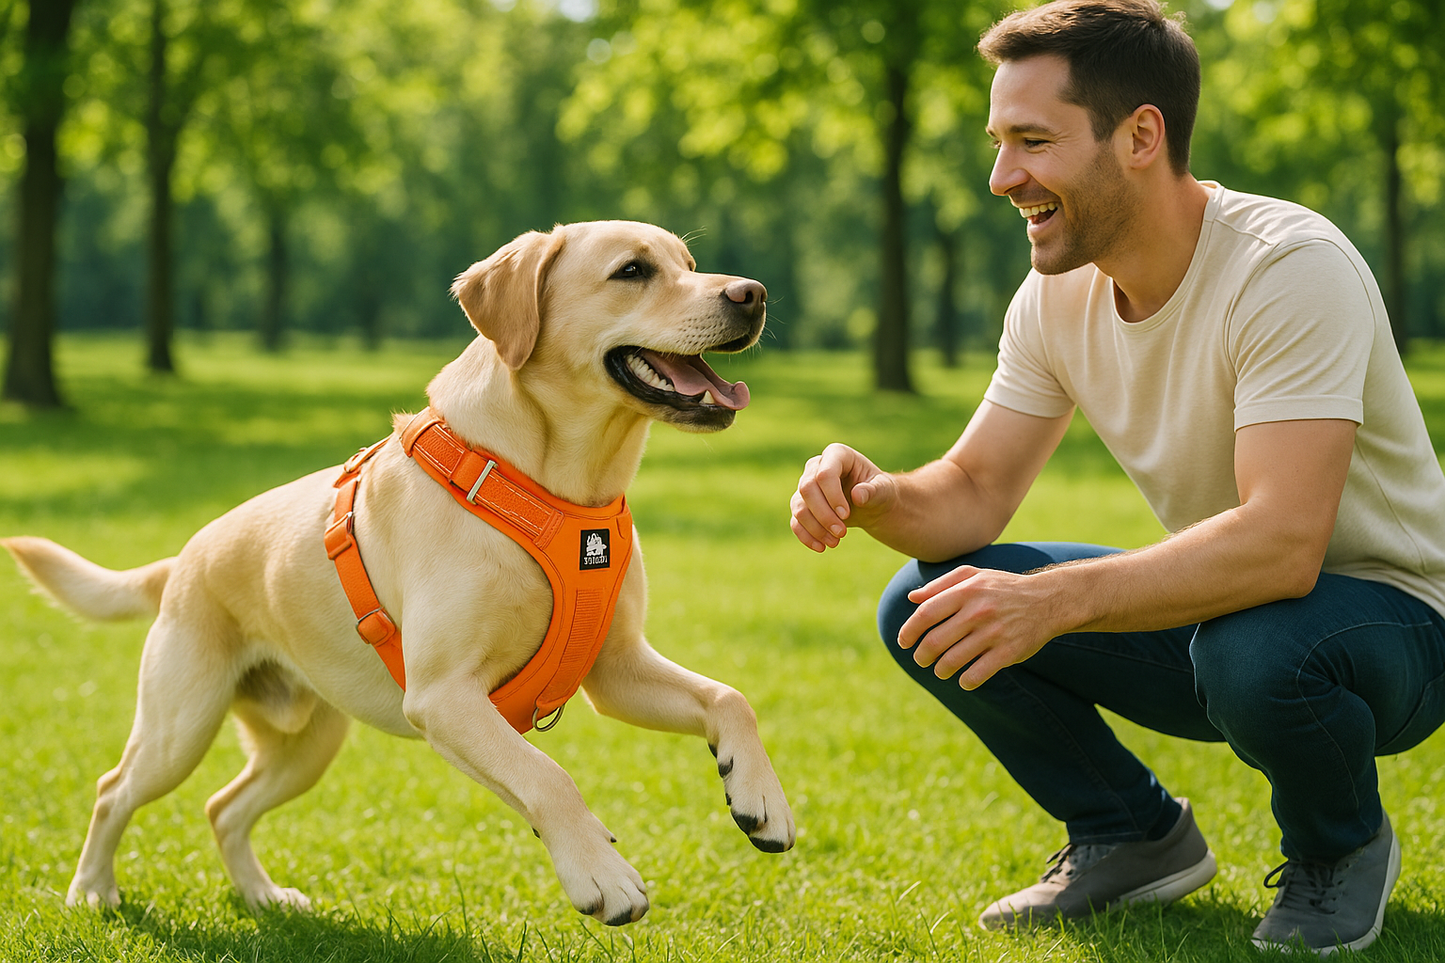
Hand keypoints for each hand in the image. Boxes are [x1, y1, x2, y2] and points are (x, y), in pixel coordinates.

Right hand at [790, 444, 896, 551]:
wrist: (872, 504)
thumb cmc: (879, 491)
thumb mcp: (883, 490)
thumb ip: (873, 490)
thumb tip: (857, 496)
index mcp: (837, 455)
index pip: (825, 473)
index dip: (832, 496)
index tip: (846, 515)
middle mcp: (816, 467)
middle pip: (807, 489)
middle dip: (823, 514)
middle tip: (842, 533)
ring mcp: (805, 485)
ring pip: (798, 506)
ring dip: (815, 528)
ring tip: (835, 542)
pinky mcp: (801, 505)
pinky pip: (795, 521)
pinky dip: (806, 536)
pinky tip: (821, 547)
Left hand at [896, 565, 1063, 688]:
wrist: (1047, 600)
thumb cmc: (1002, 588)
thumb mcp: (973, 576)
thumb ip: (940, 585)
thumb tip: (911, 598)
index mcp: (966, 591)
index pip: (926, 613)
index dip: (909, 630)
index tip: (903, 642)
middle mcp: (979, 611)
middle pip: (935, 641)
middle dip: (922, 656)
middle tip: (921, 660)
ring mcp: (994, 633)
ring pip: (952, 661)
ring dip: (940, 670)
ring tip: (940, 670)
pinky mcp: (1008, 652)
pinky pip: (976, 674)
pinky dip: (965, 681)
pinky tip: (964, 679)